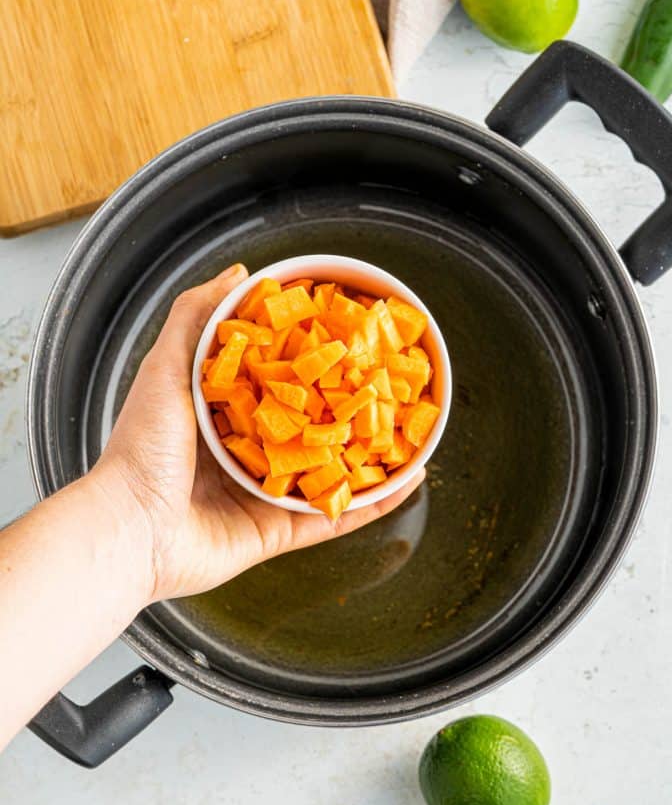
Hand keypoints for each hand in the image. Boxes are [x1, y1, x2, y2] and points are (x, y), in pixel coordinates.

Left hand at [94, 264, 424, 603]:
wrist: (131, 530)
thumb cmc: (141, 449)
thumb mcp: (165, 367)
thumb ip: (196, 318)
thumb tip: (238, 274)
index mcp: (221, 412)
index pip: (278, 375)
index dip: (311, 354)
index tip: (345, 332)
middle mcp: (247, 451)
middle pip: (310, 421)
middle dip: (347, 402)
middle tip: (386, 378)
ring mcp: (265, 493)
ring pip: (329, 468)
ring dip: (369, 451)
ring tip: (407, 428)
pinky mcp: (278, 531)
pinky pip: (334, 516)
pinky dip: (371, 502)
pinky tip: (407, 481)